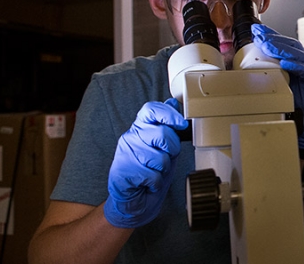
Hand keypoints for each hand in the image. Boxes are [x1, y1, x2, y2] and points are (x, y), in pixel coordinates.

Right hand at [104, 98, 187, 227]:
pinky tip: (148, 183)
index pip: (151, 109)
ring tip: (154, 172)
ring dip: (163, 169)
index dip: (169, 114)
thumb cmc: (149, 172)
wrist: (132, 200)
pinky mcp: (122, 172)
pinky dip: (155, 183)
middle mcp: (130, 138)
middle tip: (166, 158)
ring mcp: (125, 154)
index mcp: (140, 128)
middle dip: (172, 149)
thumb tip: (173, 103)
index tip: (181, 124)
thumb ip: (168, 127)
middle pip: (161, 133)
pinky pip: (152, 176)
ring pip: (159, 157)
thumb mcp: (163, 147)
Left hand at [252, 23, 303, 158]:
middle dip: (274, 38)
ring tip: (268, 46)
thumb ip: (268, 74)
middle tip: (259, 35)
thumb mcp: (278, 85)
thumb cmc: (295, 104)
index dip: (271, 35)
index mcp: (296, 63)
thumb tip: (247, 66)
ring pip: (299, 56)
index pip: (284, 44)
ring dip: (282, 49)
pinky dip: (297, 66)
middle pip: (291, 45)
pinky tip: (286, 63)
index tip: (256, 30)